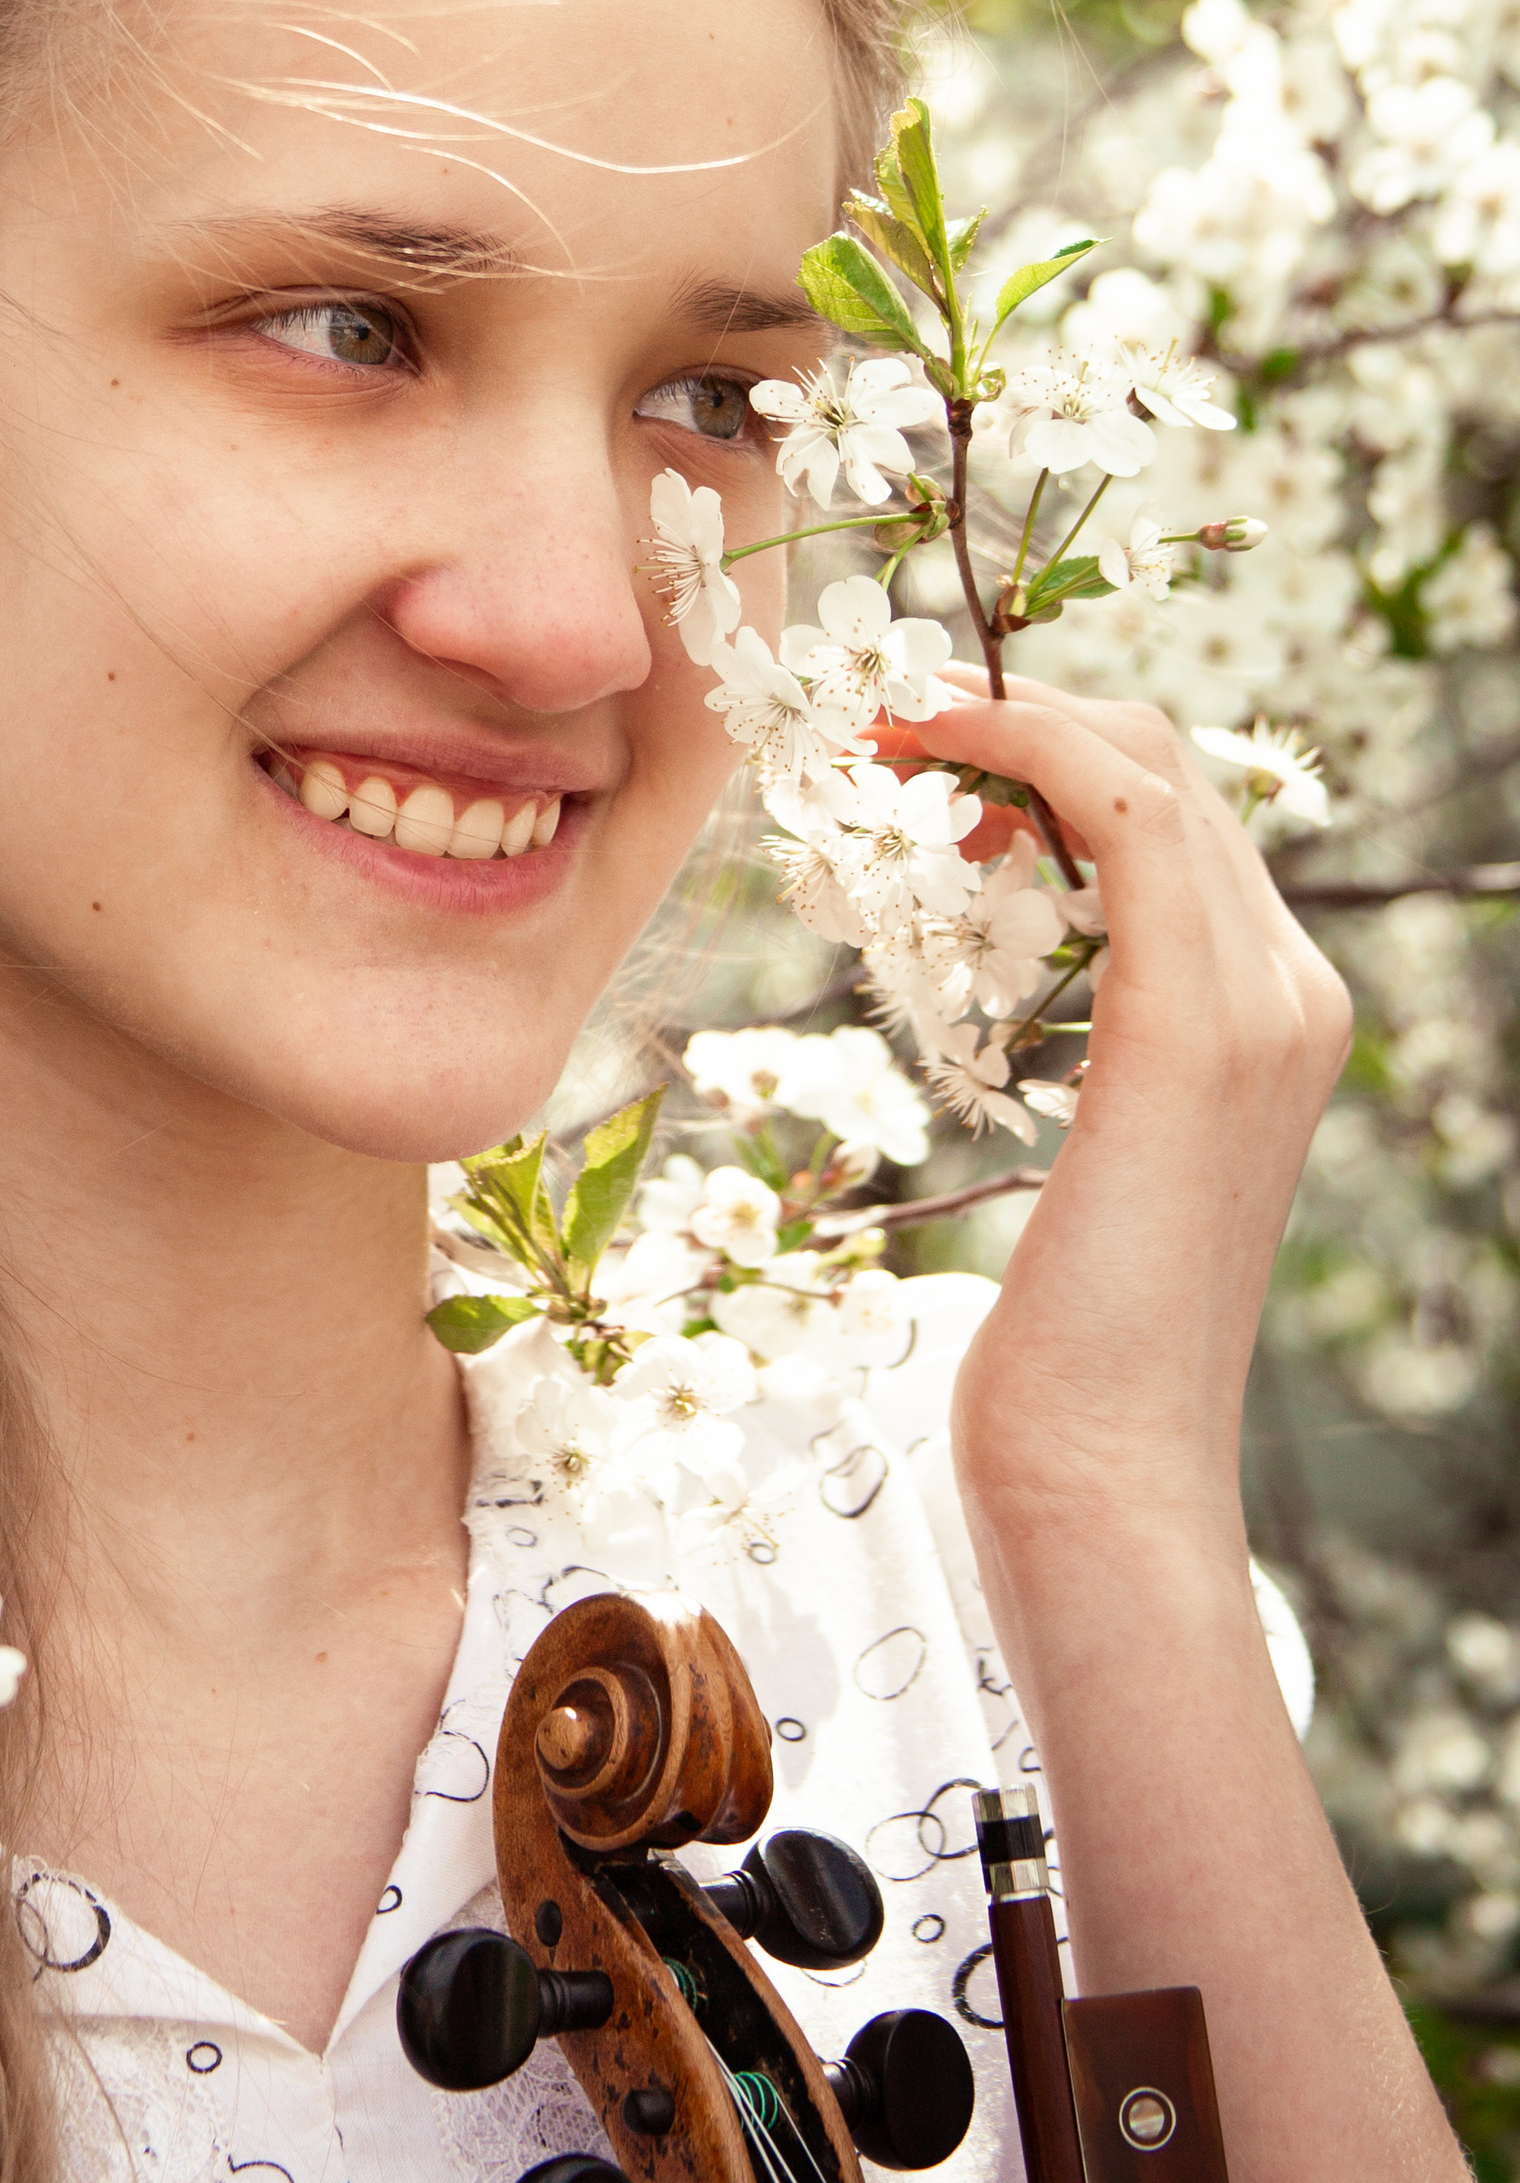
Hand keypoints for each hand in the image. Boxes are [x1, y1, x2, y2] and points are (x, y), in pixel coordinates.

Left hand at [904, 668, 1352, 1551]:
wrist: (1102, 1465)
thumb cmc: (1064, 1339)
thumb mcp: (1084, 1161)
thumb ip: (1087, 1059)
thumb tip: (1008, 977)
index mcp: (1273, 1017)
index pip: (1176, 813)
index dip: (1049, 747)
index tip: (926, 741)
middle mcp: (1293, 991)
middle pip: (1168, 765)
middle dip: (1023, 717)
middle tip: (890, 720)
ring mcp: (1262, 1005)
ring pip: (1148, 767)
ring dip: (1009, 722)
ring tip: (891, 738)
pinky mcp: (1196, 1027)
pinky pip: (1127, 817)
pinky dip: (1028, 753)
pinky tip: (935, 759)